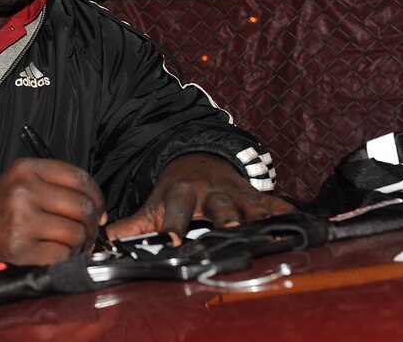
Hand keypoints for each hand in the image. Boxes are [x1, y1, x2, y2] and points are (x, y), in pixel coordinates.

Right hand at [0, 158, 106, 264]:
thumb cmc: (0, 208)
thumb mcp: (22, 181)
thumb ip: (57, 184)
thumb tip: (98, 207)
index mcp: (26, 169)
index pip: (79, 178)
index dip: (97, 196)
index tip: (100, 208)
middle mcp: (23, 192)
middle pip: (82, 207)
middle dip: (93, 223)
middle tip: (90, 231)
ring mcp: (20, 221)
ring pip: (75, 232)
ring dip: (80, 242)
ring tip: (72, 243)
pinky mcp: (19, 248)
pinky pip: (62, 254)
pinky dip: (65, 257)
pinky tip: (57, 253)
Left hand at [106, 153, 296, 240]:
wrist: (201, 160)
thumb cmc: (175, 190)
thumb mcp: (153, 205)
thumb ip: (130, 226)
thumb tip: (99, 242)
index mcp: (181, 193)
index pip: (175, 210)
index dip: (173, 225)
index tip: (171, 242)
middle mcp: (211, 191)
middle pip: (219, 207)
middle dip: (225, 219)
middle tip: (231, 231)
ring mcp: (236, 193)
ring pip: (249, 206)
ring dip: (260, 218)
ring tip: (272, 229)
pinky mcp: (256, 196)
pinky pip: (275, 203)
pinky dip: (287, 213)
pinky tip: (303, 223)